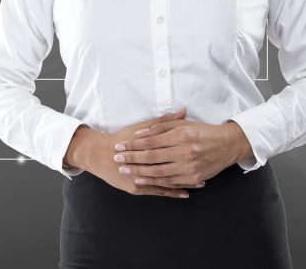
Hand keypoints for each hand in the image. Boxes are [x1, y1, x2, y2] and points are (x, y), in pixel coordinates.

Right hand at [63, 108, 195, 198]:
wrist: (99, 154)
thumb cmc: (122, 138)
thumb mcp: (142, 127)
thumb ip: (164, 121)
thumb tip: (183, 111)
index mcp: (148, 147)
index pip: (172, 150)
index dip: (188, 152)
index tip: (203, 152)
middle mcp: (145, 165)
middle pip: (172, 168)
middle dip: (189, 170)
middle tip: (206, 171)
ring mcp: (141, 179)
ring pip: (167, 182)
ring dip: (184, 183)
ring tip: (200, 183)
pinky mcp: (137, 189)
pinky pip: (159, 191)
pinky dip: (172, 192)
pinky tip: (184, 193)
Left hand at [112, 110, 253, 188]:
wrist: (228, 144)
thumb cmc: (203, 131)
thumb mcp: (184, 124)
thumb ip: (162, 126)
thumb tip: (142, 133)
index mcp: (182, 135)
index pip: (152, 141)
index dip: (134, 144)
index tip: (120, 145)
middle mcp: (186, 151)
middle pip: (152, 157)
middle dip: (132, 159)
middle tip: (117, 159)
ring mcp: (190, 166)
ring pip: (159, 172)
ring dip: (139, 172)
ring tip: (125, 171)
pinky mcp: (193, 177)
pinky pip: (170, 182)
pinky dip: (155, 182)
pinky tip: (142, 180)